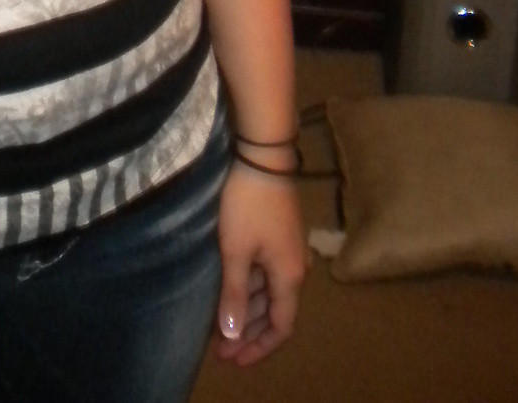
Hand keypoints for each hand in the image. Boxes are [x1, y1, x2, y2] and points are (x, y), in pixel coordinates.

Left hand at [213, 159, 307, 365]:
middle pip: (275, 312)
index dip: (259, 347)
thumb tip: (232, 334)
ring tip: (222, 327)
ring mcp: (288, 251)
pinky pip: (266, 275)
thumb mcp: (236, 250)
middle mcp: (295, 268)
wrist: (263, 158)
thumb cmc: (248, 205)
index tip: (234, 359)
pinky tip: (231, 293)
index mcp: (290, 276)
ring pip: (269, 293)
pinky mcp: (279, 236)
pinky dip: (249, 289)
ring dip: (248, 311)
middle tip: (221, 350)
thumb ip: (234, 293)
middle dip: (249, 333)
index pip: (281, 327)